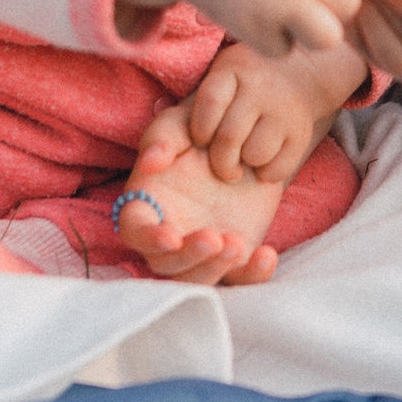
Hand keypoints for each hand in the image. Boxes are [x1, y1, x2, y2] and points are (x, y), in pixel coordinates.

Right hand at [117, 105, 283, 284]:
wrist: (249, 139)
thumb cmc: (202, 129)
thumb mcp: (182, 123)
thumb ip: (162, 137)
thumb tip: (151, 162)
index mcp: (148, 205)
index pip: (135, 231)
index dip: (148, 239)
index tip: (171, 237)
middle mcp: (171, 233)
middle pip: (166, 263)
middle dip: (189, 258)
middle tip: (215, 239)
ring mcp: (201, 249)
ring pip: (198, 277)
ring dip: (215, 268)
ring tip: (238, 244)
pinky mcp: (233, 256)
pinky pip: (239, 278)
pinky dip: (252, 275)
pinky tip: (266, 256)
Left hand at [186, 41, 366, 182]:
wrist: (298, 72)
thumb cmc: (235, 93)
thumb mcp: (207, 92)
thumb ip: (172, 126)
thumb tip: (149, 163)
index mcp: (230, 71)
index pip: (208, 105)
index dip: (200, 130)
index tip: (203, 137)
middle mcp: (260, 86)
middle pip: (229, 136)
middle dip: (220, 160)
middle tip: (223, 162)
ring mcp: (284, 109)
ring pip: (255, 153)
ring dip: (246, 163)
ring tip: (246, 153)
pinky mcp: (302, 133)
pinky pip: (278, 168)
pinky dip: (267, 172)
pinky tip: (266, 157)